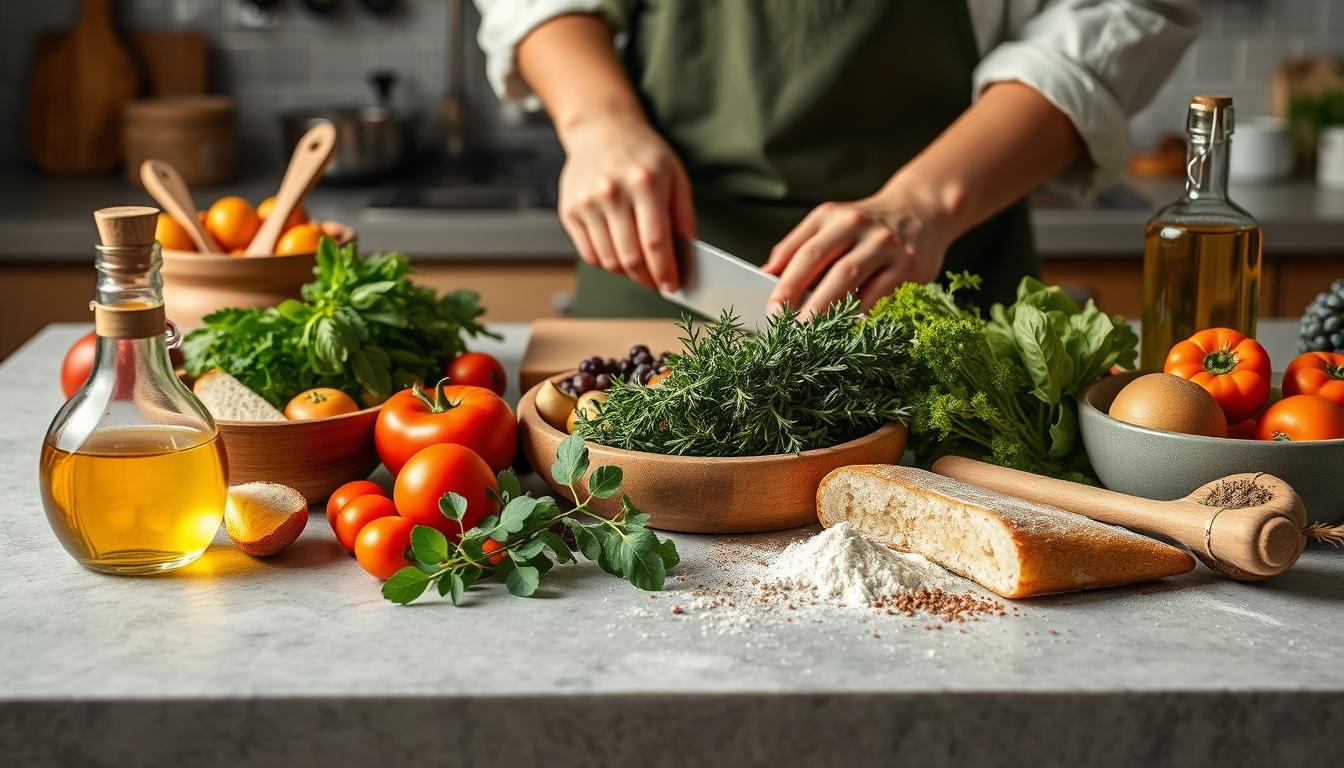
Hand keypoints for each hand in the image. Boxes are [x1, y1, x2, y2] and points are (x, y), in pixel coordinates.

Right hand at [557, 113, 695, 292]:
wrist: (601, 130)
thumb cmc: (642, 154)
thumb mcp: (675, 174)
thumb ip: (683, 215)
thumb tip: (687, 255)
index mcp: (645, 182)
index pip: (655, 242)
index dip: (665, 271)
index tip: (672, 286)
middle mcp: (612, 192)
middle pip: (630, 257)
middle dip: (648, 279)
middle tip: (657, 283)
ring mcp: (587, 202)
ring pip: (609, 261)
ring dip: (627, 273)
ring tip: (639, 267)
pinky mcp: (569, 211)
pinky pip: (589, 254)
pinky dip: (607, 263)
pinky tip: (618, 254)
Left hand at [762, 186, 955, 317]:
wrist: (921, 210)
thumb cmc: (865, 226)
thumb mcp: (829, 223)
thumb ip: (796, 248)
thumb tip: (765, 276)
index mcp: (833, 217)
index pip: (805, 253)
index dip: (786, 285)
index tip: (773, 310)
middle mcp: (860, 227)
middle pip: (831, 271)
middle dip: (809, 305)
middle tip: (792, 331)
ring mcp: (888, 247)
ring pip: (856, 284)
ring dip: (833, 314)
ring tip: (816, 336)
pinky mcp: (910, 267)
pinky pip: (882, 297)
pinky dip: (862, 315)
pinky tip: (848, 329)